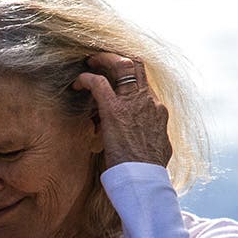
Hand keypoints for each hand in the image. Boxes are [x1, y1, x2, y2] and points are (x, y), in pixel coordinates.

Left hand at [73, 51, 171, 168]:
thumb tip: (151, 137)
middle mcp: (148, 100)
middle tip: (101, 61)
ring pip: (121, 65)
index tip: (116, 79)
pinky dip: (86, 79)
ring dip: (103, 60)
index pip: (144, 82)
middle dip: (117, 58)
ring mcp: (133, 103)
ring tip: (90, 63)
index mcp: (158, 109)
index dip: (128, 77)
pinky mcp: (115, 110)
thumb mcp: (160, 147)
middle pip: (136, 65)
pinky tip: (78, 83)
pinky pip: (98, 83)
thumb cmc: (149, 169)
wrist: (145, 178)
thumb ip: (154, 135)